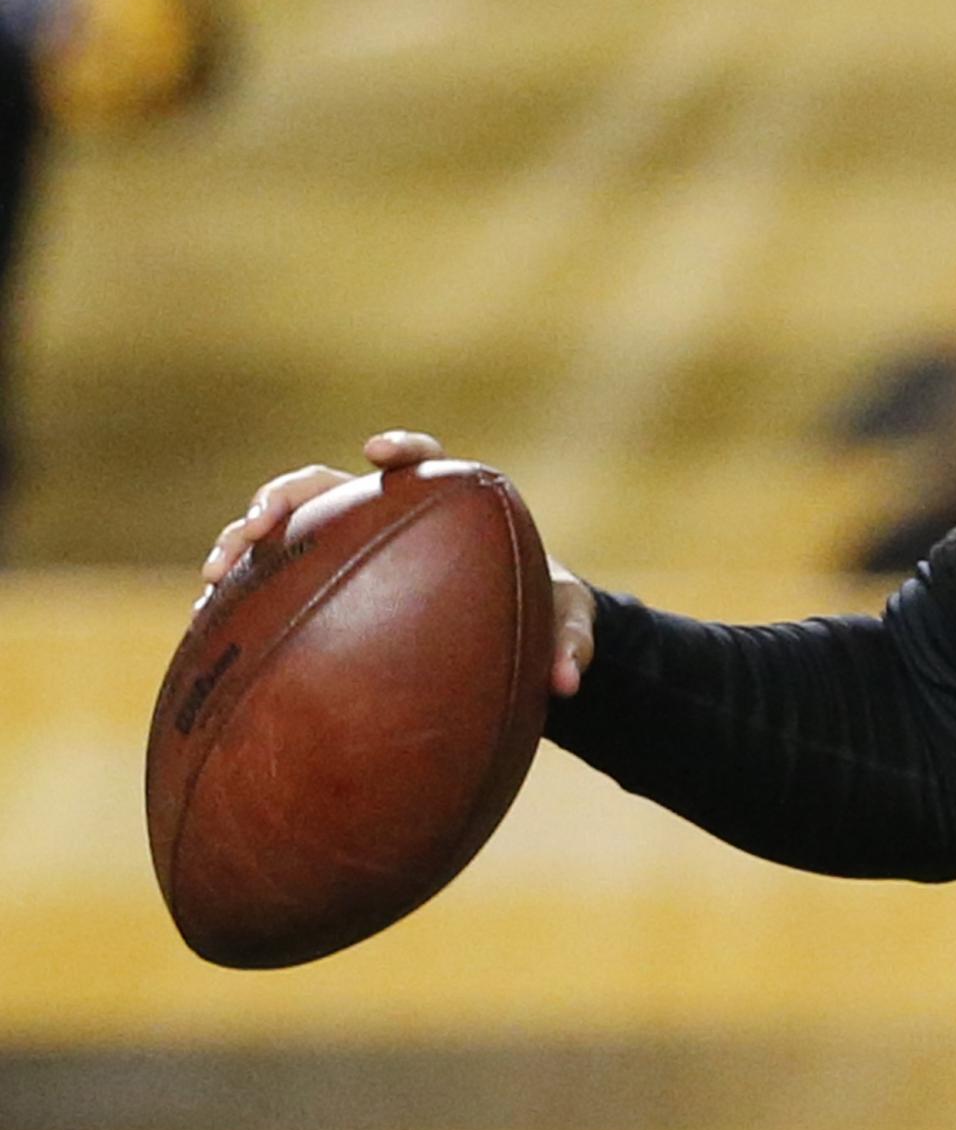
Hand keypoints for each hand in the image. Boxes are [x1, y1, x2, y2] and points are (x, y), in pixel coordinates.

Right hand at [197, 430, 597, 697]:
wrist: (511, 630)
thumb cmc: (541, 609)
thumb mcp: (565, 621)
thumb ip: (573, 640)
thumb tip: (568, 680)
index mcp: (447, 503)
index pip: (423, 460)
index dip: (401, 448)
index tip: (379, 453)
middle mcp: (387, 515)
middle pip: (324, 486)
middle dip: (284, 497)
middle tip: (260, 524)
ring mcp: (347, 546)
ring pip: (285, 529)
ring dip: (243, 543)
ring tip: (214, 577)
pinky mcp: (322, 581)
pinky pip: (274, 581)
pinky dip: (241, 595)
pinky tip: (209, 627)